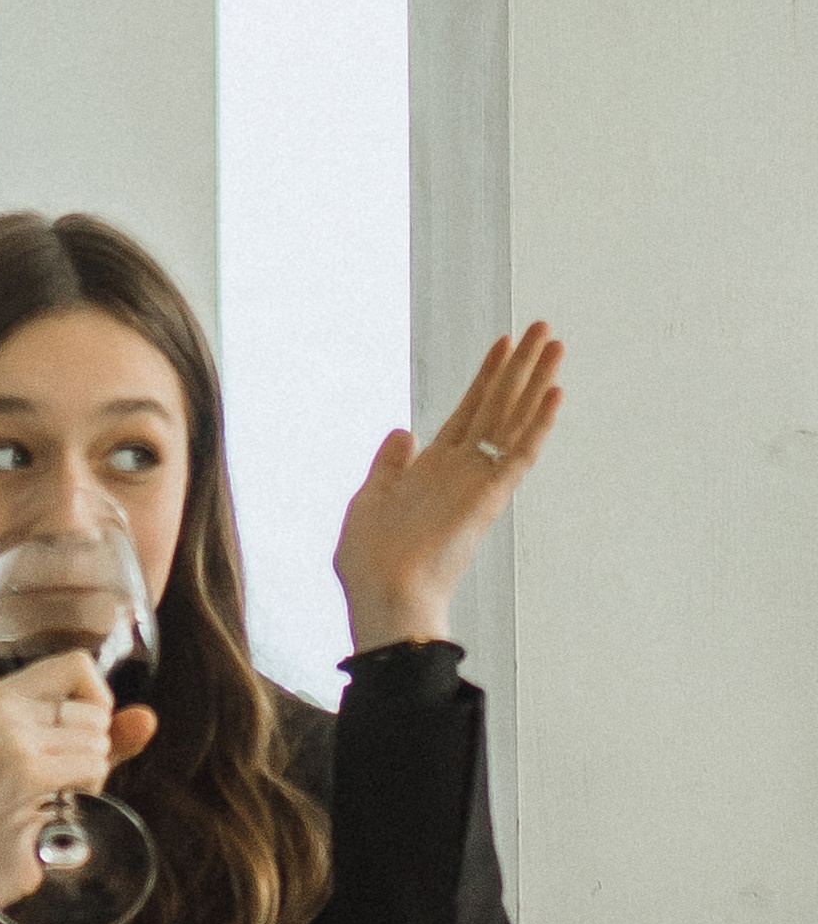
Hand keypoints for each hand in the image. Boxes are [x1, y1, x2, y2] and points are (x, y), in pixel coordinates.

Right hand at [0, 651, 157, 923]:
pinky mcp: (27, 771)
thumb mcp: (61, 756)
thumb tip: (148, 718)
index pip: (78, 663)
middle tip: (58, 776)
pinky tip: (59, 804)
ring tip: (55, 792)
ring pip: (98, 740)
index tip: (80, 731)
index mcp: (3, 694)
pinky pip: (93, 766)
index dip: (97, 698)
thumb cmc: (22, 805)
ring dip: (91, 773)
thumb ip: (106, 734)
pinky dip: (89, 789)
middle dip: (94, 747)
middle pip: (95, 708)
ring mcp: (13, 739)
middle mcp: (4, 708)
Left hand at [335, 325, 565, 649]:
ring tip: (555, 342)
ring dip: (536, 381)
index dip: (486, 376)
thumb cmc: (369, 562)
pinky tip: (555, 391)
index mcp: (432, 469)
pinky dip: (538, 423)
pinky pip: (520, 454)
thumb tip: (402, 430)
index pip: (468, 411)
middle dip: (520, 365)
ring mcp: (479, 482)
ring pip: (514, 420)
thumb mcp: (368, 500)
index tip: (503, 342)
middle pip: (498, 405)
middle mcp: (462, 470)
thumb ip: (388, 465)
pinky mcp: (490, 497)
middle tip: (542, 326)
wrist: (381, 596)